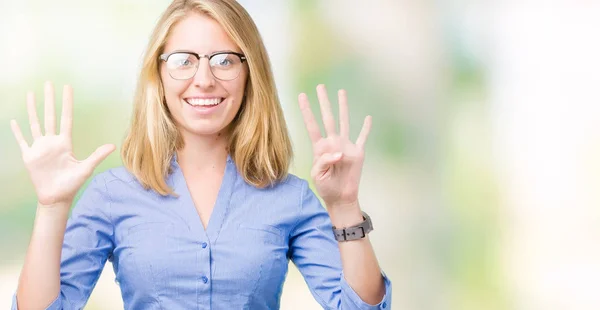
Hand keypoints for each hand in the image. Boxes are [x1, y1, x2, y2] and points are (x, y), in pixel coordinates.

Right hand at [10, 82, 114, 206]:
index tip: (67, 88)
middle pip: (49, 116)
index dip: (66, 103)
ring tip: (31, 94)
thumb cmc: (72, 184)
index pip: (66, 118)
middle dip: (49, 100)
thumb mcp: (86, 168)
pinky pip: (22, 141)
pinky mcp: (29, 156)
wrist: (56, 197)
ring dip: (32, 109)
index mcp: (65, 143)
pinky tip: (14, 120)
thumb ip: (97, 155)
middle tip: (48, 83)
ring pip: (34, 124)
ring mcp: (40, 148)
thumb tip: (113, 146)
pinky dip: (17, 131)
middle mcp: (52, 142)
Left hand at [298, 84, 371, 208]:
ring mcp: (346, 146)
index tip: (301, 96)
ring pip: (344, 121)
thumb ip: (324, 161)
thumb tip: (338, 152)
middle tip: (320, 86)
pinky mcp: (357, 152)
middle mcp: (333, 142)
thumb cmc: (326, 187)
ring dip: (343, 107)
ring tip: (342, 92)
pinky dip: (366, 128)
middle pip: (328, 118)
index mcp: (320, 147)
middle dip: (324, 102)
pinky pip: (362, 137)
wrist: (341, 197)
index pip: (312, 125)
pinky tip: (368, 117)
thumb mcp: (318, 174)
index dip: (306, 111)